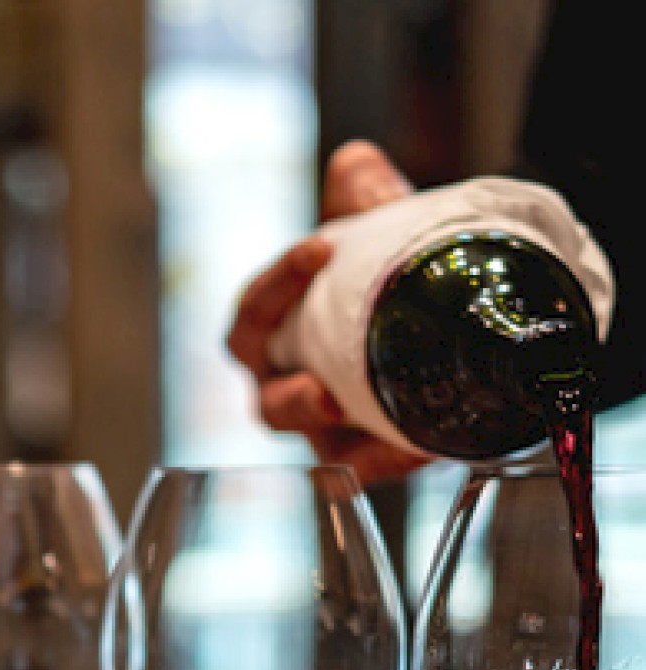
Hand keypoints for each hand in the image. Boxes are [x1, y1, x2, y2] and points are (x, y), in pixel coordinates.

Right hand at [227, 140, 431, 483]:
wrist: (454, 320)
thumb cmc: (391, 279)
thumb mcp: (386, 233)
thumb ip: (367, 200)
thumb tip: (355, 161)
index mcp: (276, 334)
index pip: (255, 315)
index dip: (278, 285)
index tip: (320, 246)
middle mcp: (289, 385)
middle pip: (268, 400)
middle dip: (287, 393)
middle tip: (318, 382)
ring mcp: (326, 428)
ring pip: (310, 441)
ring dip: (318, 427)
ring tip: (339, 409)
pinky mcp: (367, 456)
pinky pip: (367, 468)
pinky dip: (385, 459)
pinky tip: (415, 446)